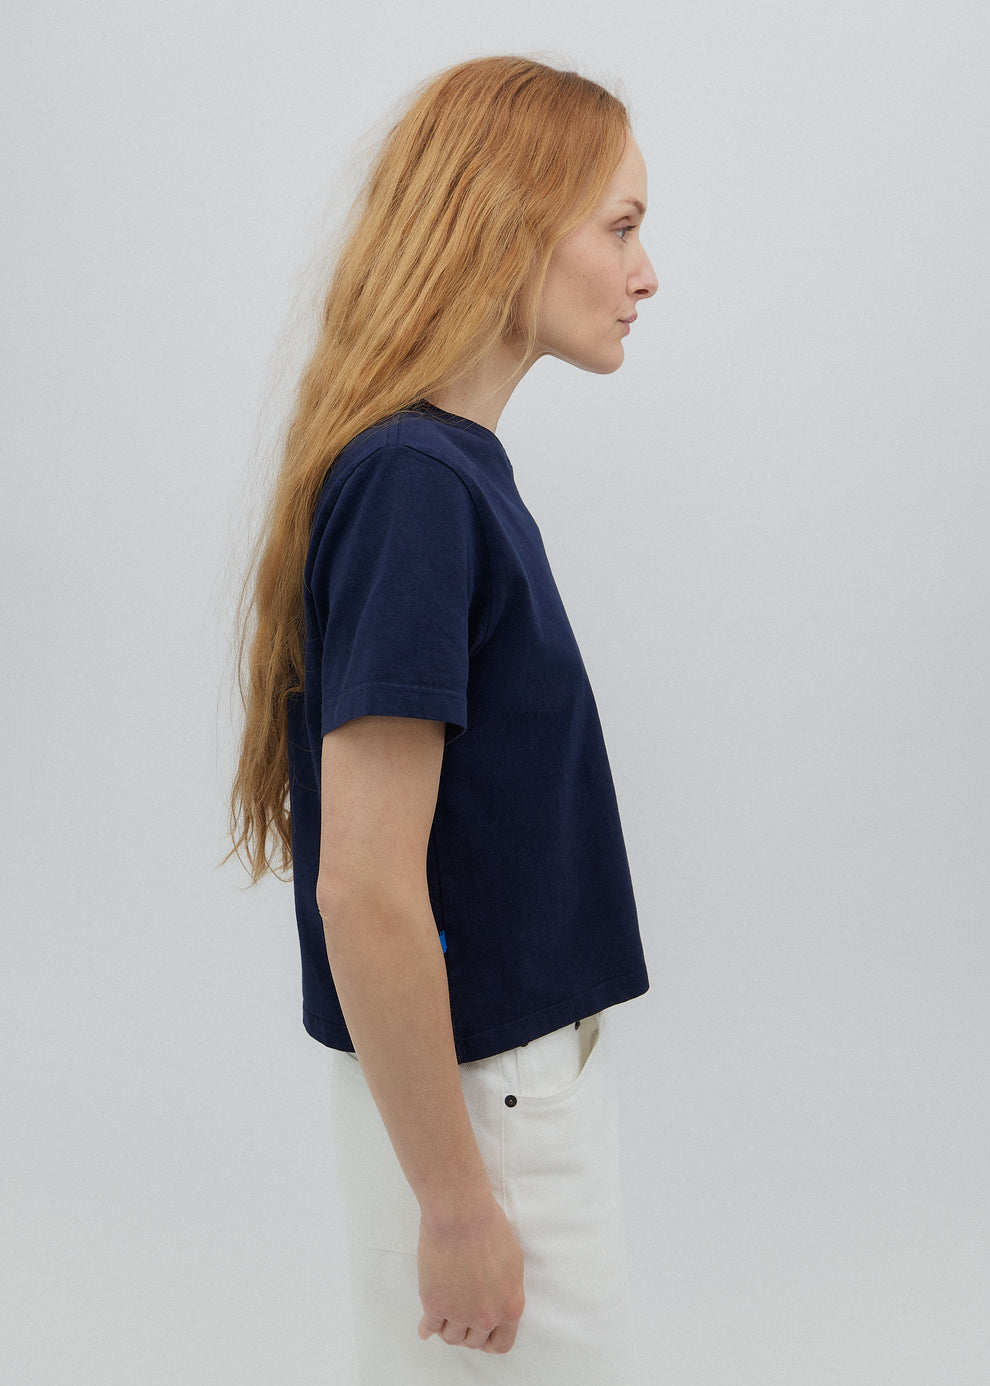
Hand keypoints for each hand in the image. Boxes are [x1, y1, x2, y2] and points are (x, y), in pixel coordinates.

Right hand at [417, 1196, 524, 1353]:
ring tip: (444, 1317)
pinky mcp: (434, 1305)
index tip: (482, 1335)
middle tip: (461, 1319)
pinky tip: (425, 1327)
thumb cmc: (489, 1227)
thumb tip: (497, 1303)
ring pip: (451, 1337)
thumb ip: (505, 1290)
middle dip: (468, 1332)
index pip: (502, 1343)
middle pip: (474, 1342)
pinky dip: (426, 1329)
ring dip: (448, 1329)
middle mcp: (486, 1317)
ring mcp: (459, 1313)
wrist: (461, 1214)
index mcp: (509, 1307)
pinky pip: (429, 1327)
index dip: (490, 1341)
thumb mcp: (512, 1262)